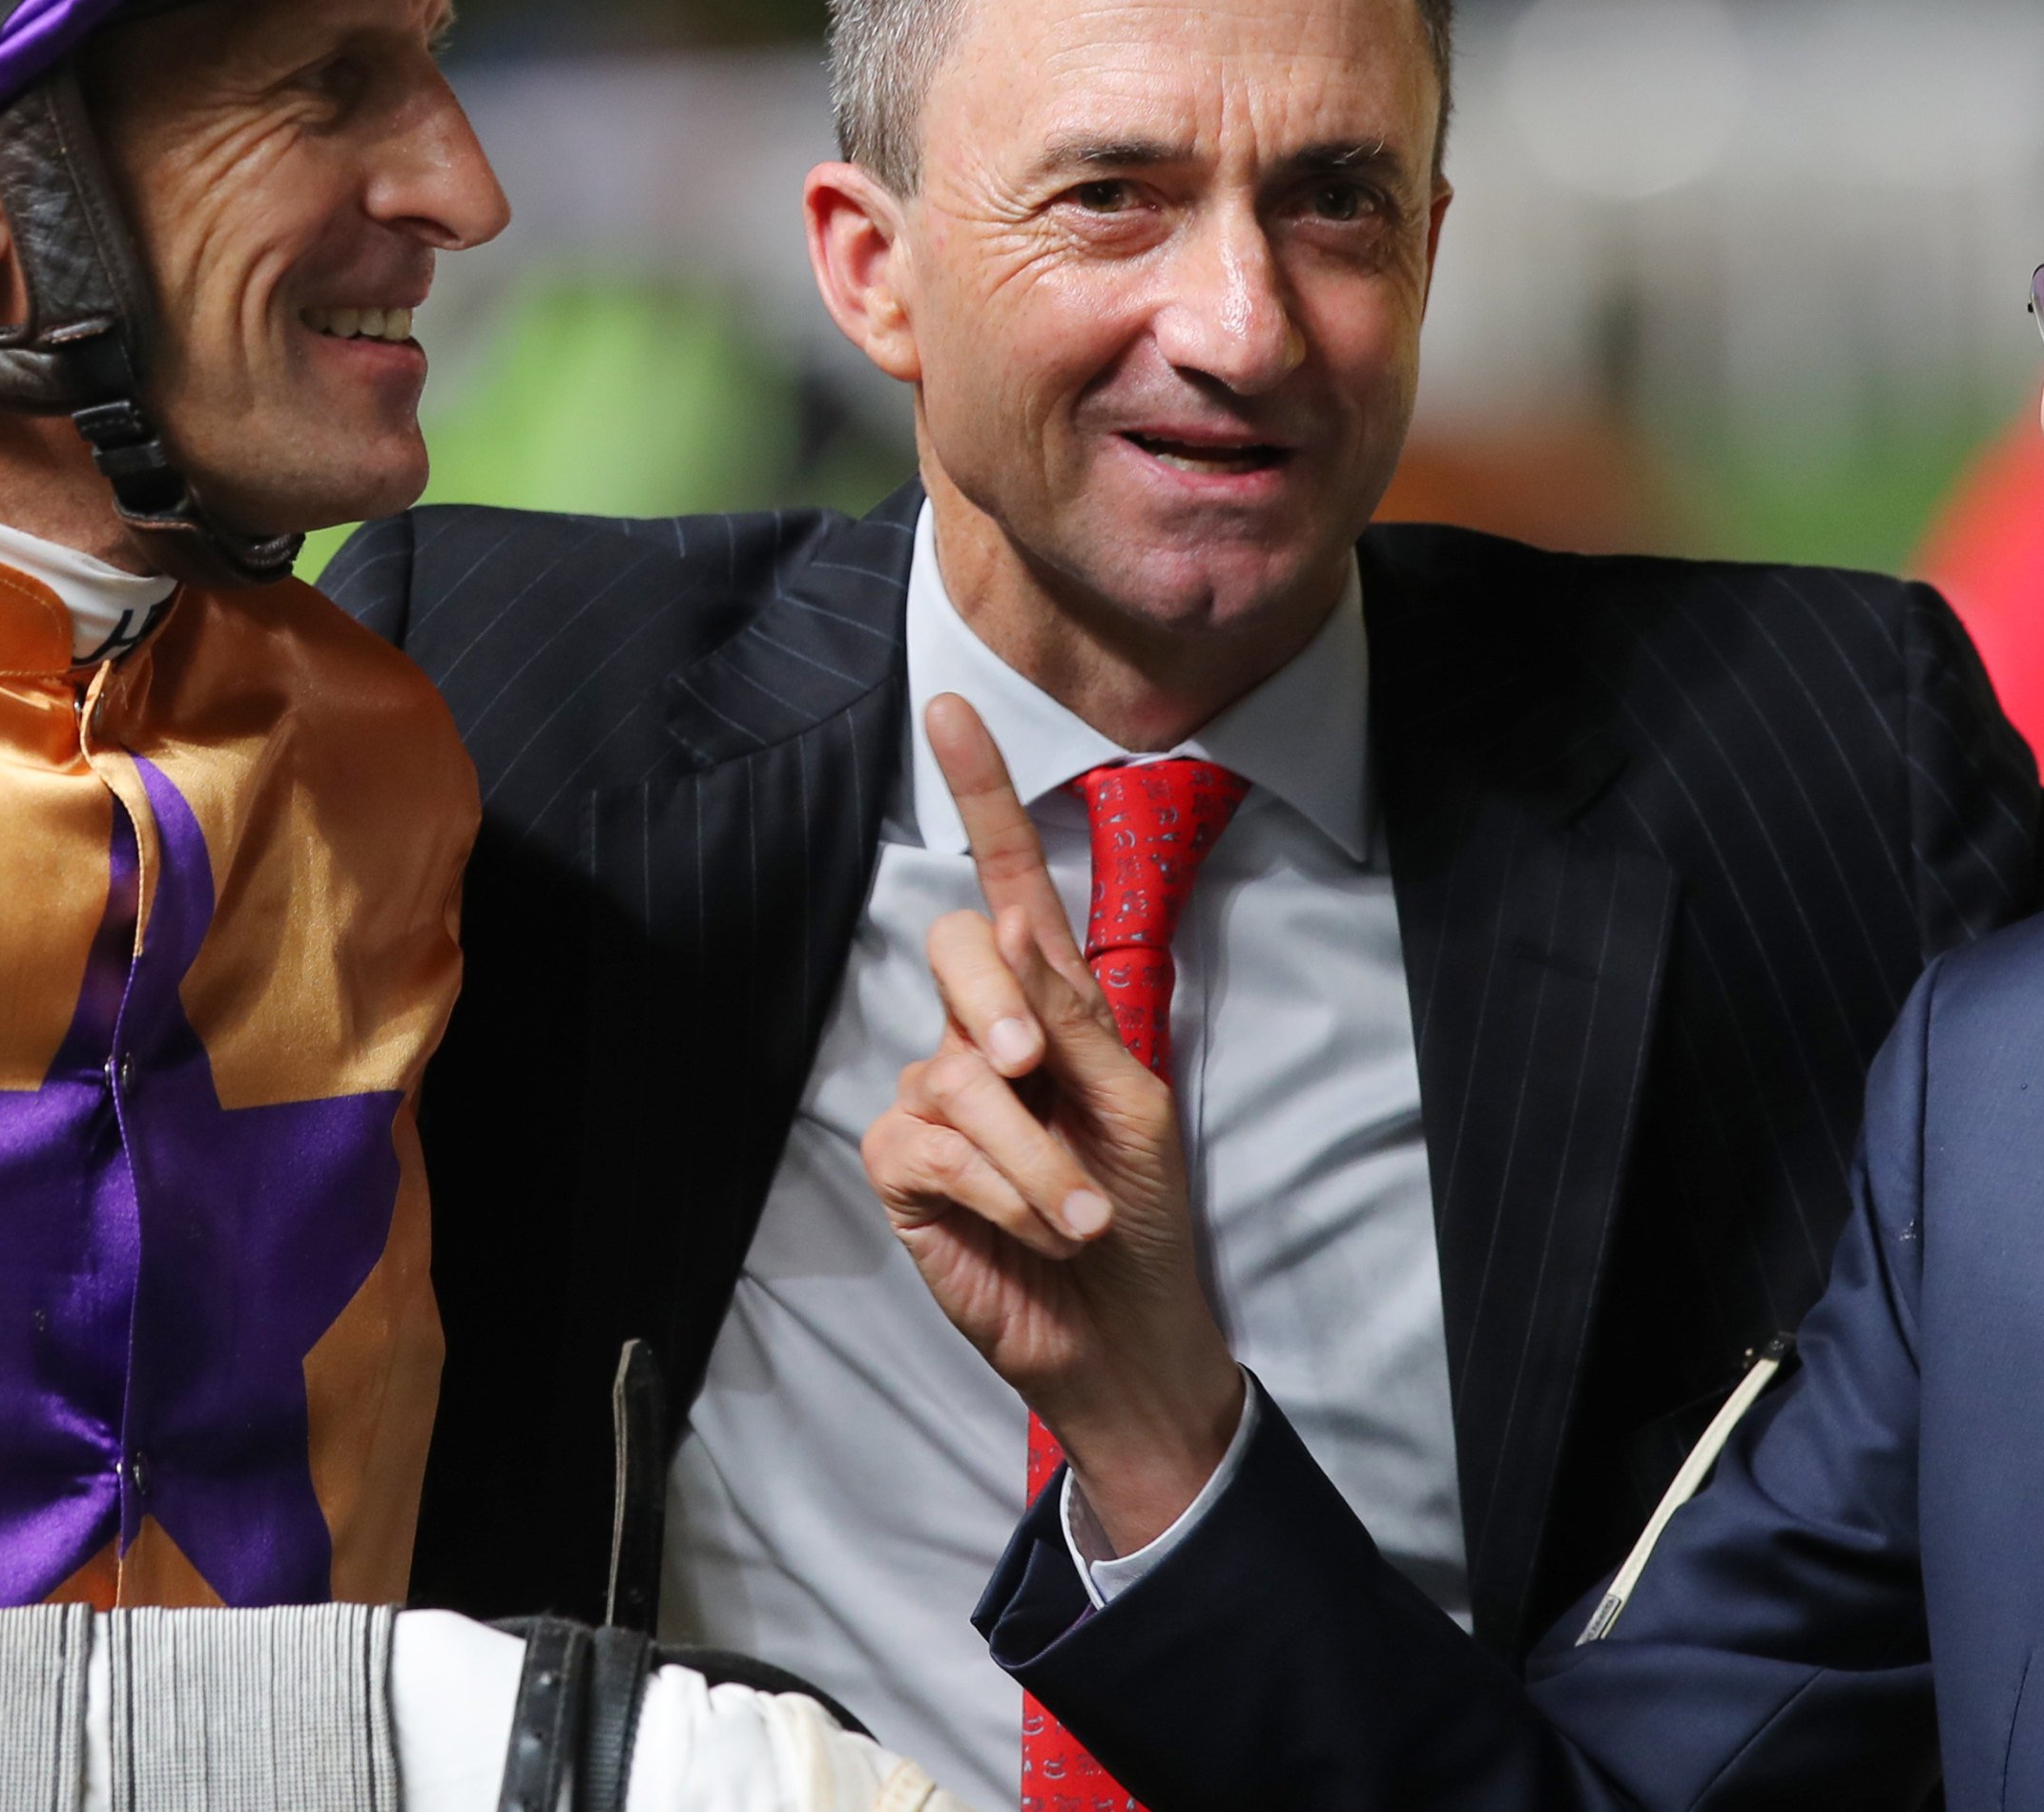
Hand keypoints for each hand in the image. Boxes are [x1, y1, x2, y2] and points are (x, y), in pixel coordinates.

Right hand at [861, 697, 1244, 1552]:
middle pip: (957, 949)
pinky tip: (1032, 1225)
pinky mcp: (904, 1165)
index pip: (1004, 877)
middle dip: (1000, 1006)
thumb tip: (1007, 925)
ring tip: (1076, 1212)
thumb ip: (1074, 1017)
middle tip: (1043, 1073)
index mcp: (1051, 1000)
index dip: (980, 793)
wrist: (1123, 1333)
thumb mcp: (1134, 1105)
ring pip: (954, 1070)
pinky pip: (929, 1140)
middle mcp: (982, 1033)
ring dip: (1031, 1152)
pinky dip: (995, 1184)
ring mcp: (935, 1094)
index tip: (950, 709)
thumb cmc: (1139, 1216)